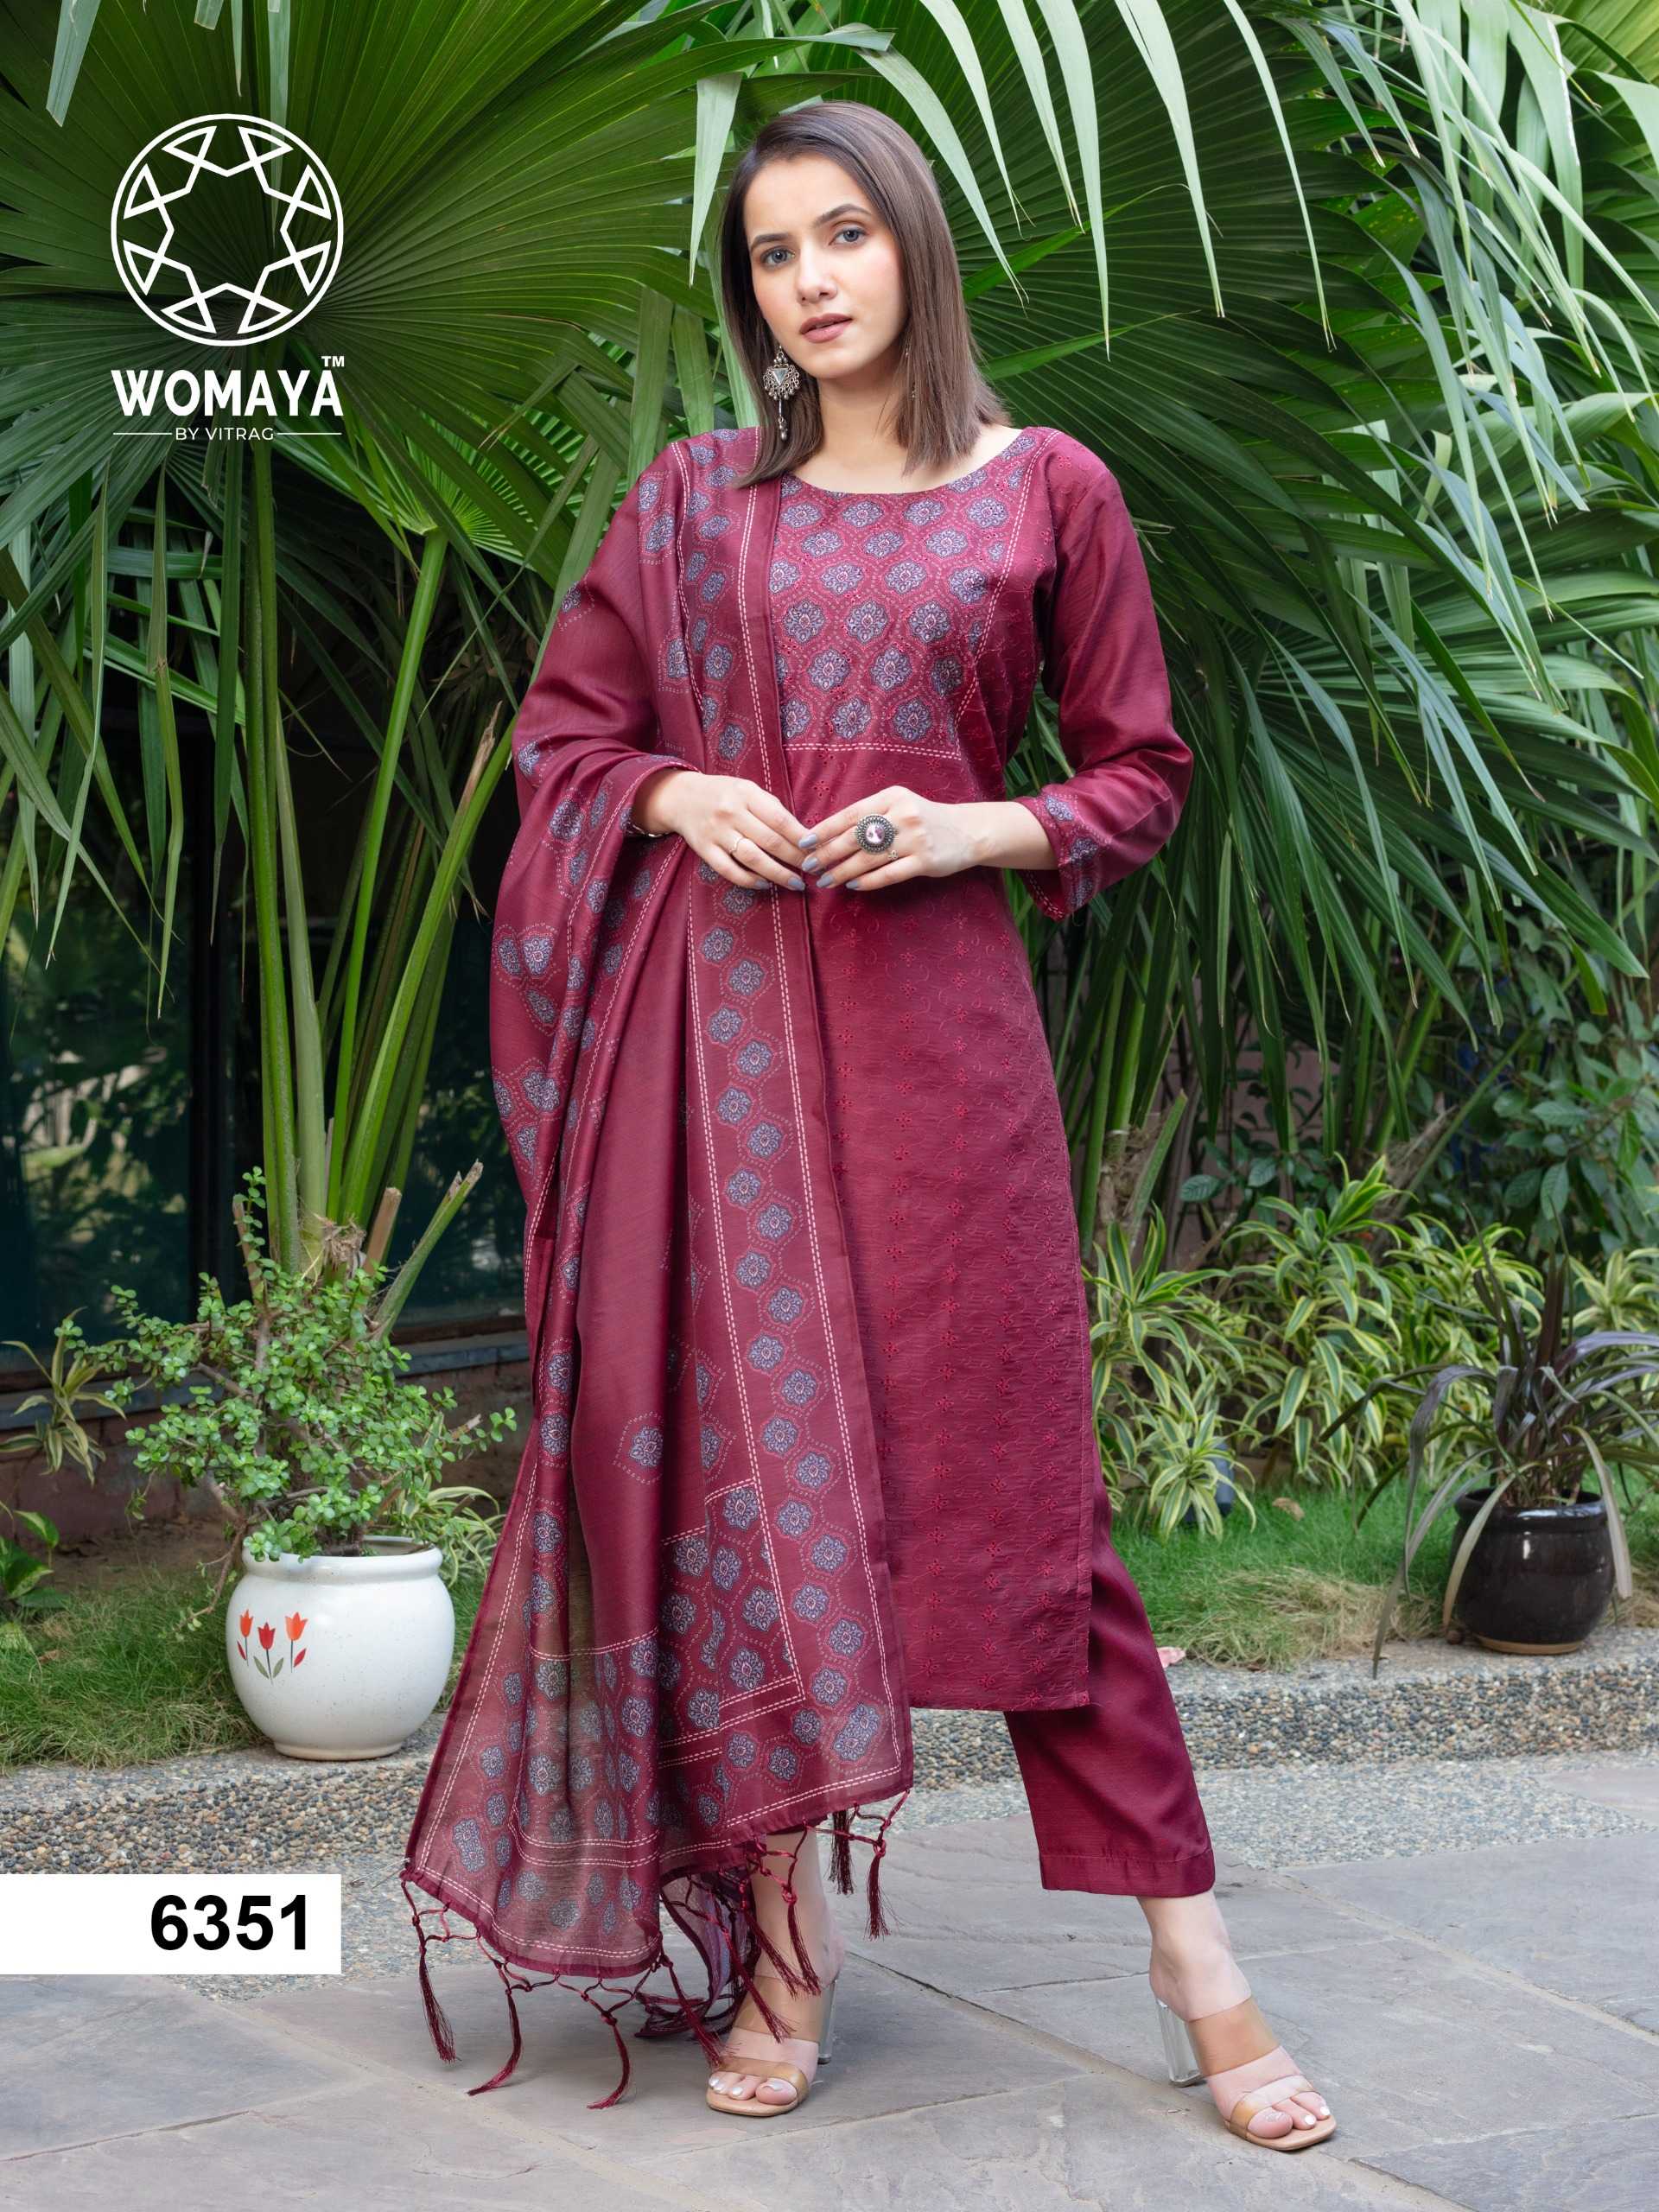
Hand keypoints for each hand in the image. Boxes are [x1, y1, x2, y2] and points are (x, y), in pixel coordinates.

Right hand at [641, 770, 810, 892]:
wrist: (681, 797)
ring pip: (752, 859)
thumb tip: (802, 834)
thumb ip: (772, 808)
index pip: (780, 819)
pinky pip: (730, 870)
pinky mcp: (705, 850)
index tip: (817, 850)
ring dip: (778, 874)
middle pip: (770, 841)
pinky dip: (749, 880)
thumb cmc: (724, 794)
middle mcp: (731, 813)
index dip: (801, 837)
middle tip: (813, 870)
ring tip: (796, 883)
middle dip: (796, 858)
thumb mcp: (748, 790)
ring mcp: (716, 833)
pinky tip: (765, 884)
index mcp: (746, 794)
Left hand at [799, 786, 982, 890]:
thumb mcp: (898, 805)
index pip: (850, 814)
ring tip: (826, 880)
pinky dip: (868, 881)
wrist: (967, 831)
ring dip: (843, 871)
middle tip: (809, 865)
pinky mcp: (925, 861)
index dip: (824, 830)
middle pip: (855, 837)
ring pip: (869, 858)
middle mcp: (903, 815)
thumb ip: (870, 815)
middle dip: (828, 853)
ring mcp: (915, 839)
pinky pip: (889, 874)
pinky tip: (853, 886)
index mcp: (892, 797)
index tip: (804, 842)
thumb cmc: (924, 819)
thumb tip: (828, 834)